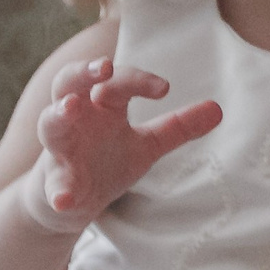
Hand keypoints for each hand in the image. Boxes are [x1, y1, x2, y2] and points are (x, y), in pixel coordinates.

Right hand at [29, 57, 220, 226]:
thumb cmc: (106, 160)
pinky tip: (66, 199)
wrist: (70, 201)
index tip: (165, 89)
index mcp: (100, 107)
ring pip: (51, 125)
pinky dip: (58, 192)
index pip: (116, 81)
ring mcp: (61, 150)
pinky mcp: (55, 184)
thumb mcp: (148, 144)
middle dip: (83, 72)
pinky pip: (53, 186)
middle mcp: (76, 120)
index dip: (137, 80)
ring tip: (70, 108)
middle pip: (69, 83)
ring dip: (58, 115)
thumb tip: (219, 109)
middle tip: (105, 67)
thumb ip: (178, 127)